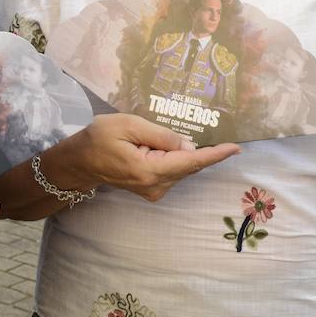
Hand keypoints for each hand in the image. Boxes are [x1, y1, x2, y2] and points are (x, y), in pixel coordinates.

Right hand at [54, 114, 239, 202]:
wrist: (79, 162)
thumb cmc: (99, 139)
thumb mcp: (128, 126)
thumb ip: (160, 135)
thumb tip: (188, 145)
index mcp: (150, 170)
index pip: (191, 162)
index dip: (215, 155)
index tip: (236, 148)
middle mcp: (156, 186)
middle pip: (188, 164)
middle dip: (193, 147)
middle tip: (187, 131)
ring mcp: (154, 190)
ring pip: (180, 167)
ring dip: (176, 151)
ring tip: (150, 138)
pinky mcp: (152, 189)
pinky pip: (172, 169)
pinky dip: (172, 157)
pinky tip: (154, 146)